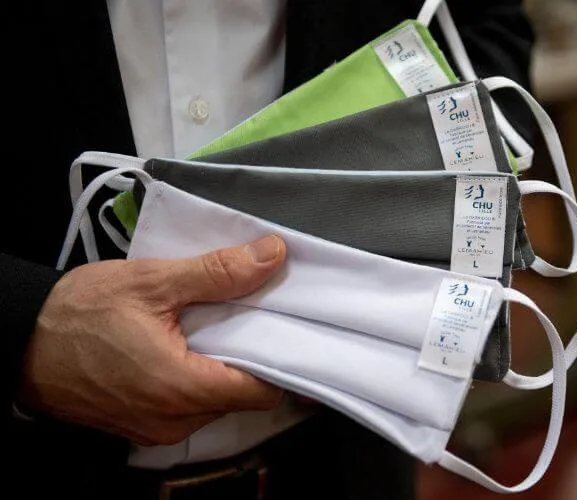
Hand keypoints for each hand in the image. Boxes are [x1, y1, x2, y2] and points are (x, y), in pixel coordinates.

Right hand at [18, 235, 286, 445]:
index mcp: (182, 389)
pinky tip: (194, 343)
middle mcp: (175, 420)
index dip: (286, 361)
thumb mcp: (151, 281)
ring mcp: (156, 428)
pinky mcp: (141, 424)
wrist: (17, 343)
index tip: (296, 330)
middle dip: (256, 357)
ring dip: (225, 366)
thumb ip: (217, 272)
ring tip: (226, 324)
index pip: (263, 391)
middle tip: (261, 315)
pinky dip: (199, 376)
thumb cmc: (78, 313)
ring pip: (215, 400)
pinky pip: (188, 405)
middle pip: (241, 395)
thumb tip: (273, 256)